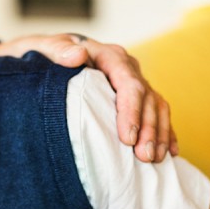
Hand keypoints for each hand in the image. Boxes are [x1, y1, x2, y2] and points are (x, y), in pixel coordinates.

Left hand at [0, 33, 175, 162]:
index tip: (127, 137)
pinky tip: (171, 152)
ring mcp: (131, 81)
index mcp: (105, 54)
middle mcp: (124, 66)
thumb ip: (56, 49)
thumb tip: (77, 55)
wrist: (39, 58)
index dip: (131, 110)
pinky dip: (166, 132)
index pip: (127, 81)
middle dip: (148, 128)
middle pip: (146, 97)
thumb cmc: (38, 55)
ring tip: (154, 160)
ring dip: (159, 133)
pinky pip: (157, 113)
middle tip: (144, 157)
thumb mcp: (39, 48)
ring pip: (156, 106)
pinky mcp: (134, 97)